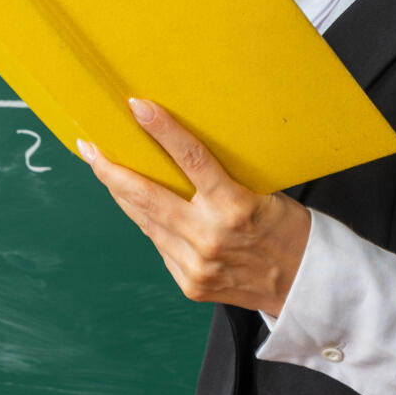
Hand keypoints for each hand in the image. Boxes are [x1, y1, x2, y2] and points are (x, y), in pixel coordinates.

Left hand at [79, 98, 310, 318]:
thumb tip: (177, 158)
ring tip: (105, 171)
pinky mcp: (189, 283)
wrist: (304, 286)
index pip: (191, 160)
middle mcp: (210, 237)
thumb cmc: (288, 232)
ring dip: (122, 194)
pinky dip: (148, 223)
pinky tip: (139, 207)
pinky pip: (159, 244)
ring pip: (145, 222)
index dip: (162, 131)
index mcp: (235, 208)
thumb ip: (220, 182)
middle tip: (90, 148)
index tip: (137, 107)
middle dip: (112, 170)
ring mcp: (196, 265)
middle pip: (147, 196)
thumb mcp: (264, 195)